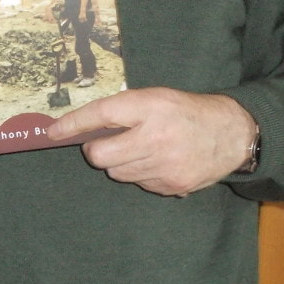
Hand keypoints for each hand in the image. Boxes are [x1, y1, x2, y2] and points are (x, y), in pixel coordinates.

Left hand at [45, 87, 257, 196]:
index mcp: (150, 106)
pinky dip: (140, 173)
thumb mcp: (157, 97)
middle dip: (96, 150)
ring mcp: (164, 166)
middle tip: (108, 141)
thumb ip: (125, 109)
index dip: (73, 125)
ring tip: (141, 148)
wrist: (231, 134)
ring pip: (117, 172)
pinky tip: (158, 160)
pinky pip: (139, 183)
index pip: (101, 115)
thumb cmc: (187, 110)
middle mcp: (155, 137)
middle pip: (100, 155)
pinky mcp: (172, 186)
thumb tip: (87, 128)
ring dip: (120, 162)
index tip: (53, 132)